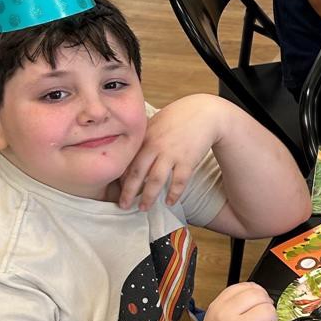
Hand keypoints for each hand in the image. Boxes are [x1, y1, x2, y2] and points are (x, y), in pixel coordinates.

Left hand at [115, 96, 224, 210]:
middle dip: (128, 192)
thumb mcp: (155, 122)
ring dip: (148, 197)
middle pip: (137, 173)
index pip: (128, 161)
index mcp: (145, 137)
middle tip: (123, 205)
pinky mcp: (188, 160)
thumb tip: (129, 153)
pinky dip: (174, 193)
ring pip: (156, 180)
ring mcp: (172, 153)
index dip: (121, 178)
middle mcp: (156, 146)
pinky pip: (179, 181)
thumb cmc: (178, 117)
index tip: (117, 190)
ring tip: (143, 208)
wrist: (204, 113)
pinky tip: (170, 202)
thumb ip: (143, 138)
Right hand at [187, 282, 279, 320]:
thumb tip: (259, 295)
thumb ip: (232, 307)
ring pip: (270, 312)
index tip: (258, 304)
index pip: (245, 287)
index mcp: (217, 307)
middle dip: (267, 307)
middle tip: (263, 320)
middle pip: (260, 297)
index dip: (257, 293)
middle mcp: (227, 314)